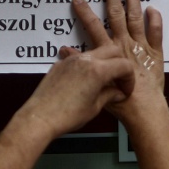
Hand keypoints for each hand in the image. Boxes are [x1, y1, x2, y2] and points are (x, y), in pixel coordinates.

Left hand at [18, 38, 134, 138]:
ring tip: (102, 81)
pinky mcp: (60, 64)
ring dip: (103, 63)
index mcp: (98, 71)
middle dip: (119, 64)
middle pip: (112, 51)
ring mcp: (71, 60)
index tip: (125, 90)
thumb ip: (109, 95)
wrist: (40, 117)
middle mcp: (85, 60)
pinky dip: (88, 65)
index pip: (124, 65)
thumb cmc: (67, 116)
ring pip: (95, 52)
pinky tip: (85, 81)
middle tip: (118, 81)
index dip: (129, 79)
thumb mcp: (94, 107)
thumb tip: (117, 92)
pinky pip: (79, 58)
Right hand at [69, 0, 165, 124]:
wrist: (141, 111)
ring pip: (135, 19)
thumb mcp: (91, 84)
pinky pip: (156, 34)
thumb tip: (65, 51)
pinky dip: (155, 21)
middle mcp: (123, 46)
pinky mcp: (155, 55)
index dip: (85, 12)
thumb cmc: (117, 102)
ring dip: (133, 0)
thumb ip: (78, 64)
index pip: (93, 27)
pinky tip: (153, 9)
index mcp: (107, 53)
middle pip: (116, 16)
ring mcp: (140, 48)